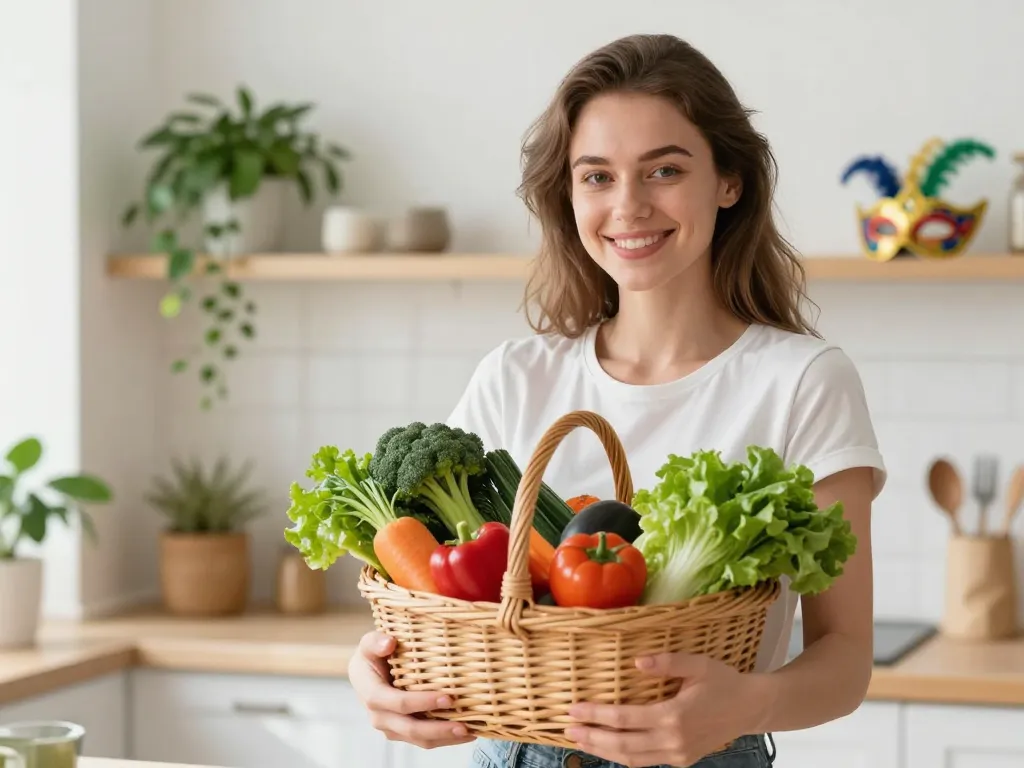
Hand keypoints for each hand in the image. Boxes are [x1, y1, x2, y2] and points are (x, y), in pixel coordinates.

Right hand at [348, 630, 475, 748]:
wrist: (365, 674)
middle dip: (439, 729)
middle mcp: (379, 717)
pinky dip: (445, 739)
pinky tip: (465, 733)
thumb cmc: (372, 655)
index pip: (399, 703)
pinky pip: (424, 740)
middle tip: (464, 726)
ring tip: (470, 733)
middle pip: (411, 729)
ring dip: (445, 738)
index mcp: (372, 695)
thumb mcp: (369, 644)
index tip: (448, 698)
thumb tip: (389, 642)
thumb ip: (375, 642)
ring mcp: (391, 728)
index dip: (423, 703)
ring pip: (420, 740)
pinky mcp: (402, 733)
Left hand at [564, 652, 770, 767]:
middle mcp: (673, 741)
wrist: (751, 708)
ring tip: (580, 740)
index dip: (596, 715)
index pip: (624, 719)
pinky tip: (608, 747)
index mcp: (674, 716)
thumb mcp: (698, 664)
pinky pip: (645, 761)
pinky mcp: (681, 760)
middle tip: (567, 729)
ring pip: (632, 759)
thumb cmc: (724, 681)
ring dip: (603, 751)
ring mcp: (677, 755)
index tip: (573, 709)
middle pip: (622, 744)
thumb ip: (667, 662)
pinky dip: (623, 756)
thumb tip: (637, 663)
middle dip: (592, 737)